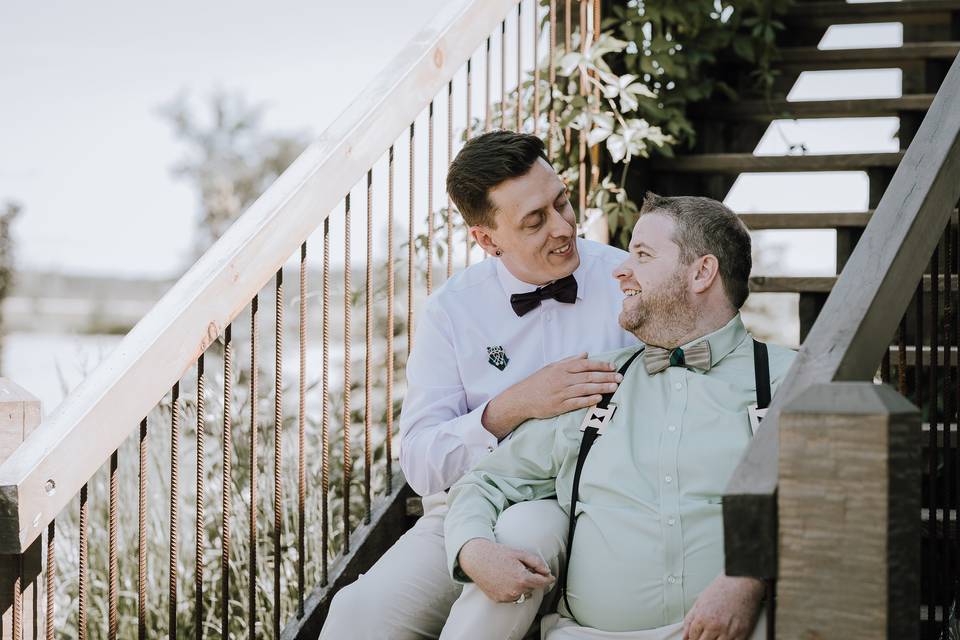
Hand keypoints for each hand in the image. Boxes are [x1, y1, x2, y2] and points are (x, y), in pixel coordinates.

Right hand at [457, 538, 555, 602]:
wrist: (477, 559)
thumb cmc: (498, 554)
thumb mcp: (520, 553)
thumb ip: (536, 562)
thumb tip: (547, 572)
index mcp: (522, 579)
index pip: (542, 583)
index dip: (548, 579)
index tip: (551, 577)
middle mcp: (515, 591)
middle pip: (532, 587)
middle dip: (531, 579)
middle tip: (523, 568)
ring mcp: (506, 597)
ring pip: (523, 594)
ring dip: (522, 587)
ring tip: (512, 574)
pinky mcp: (498, 600)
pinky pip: (511, 597)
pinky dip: (512, 591)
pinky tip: (504, 580)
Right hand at [482, 353, 621, 438]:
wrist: (522, 398)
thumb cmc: (538, 382)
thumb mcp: (552, 367)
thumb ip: (569, 361)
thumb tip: (585, 354)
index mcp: (562, 368)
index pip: (585, 364)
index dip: (601, 365)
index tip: (613, 367)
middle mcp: (563, 379)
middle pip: (589, 376)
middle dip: (606, 376)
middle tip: (620, 378)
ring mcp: (561, 393)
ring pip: (585, 388)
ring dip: (601, 387)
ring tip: (614, 387)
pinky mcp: (560, 405)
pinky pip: (577, 402)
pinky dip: (588, 400)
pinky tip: (599, 398)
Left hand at [682, 575, 764, 639]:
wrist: (742, 582)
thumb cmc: (722, 588)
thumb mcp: (700, 601)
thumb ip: (689, 620)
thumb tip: (685, 635)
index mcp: (702, 618)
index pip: (692, 638)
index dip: (692, 639)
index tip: (694, 638)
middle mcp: (714, 626)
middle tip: (704, 636)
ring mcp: (728, 632)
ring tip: (714, 636)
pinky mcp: (742, 634)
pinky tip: (724, 638)